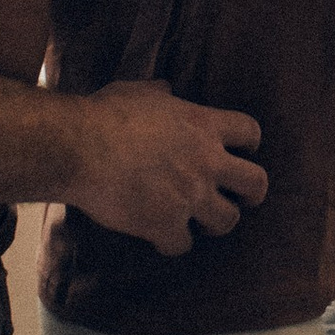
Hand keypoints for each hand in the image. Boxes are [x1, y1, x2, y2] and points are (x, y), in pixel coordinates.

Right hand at [64, 80, 264, 255]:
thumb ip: (160, 94)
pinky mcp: (166, 224)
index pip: (250, 132)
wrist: (79, 147)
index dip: (249, 144)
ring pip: (227, 221)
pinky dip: (172, 243)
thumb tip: (166, 90)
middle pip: (256, 183)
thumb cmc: (104, 114)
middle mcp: (206, 161)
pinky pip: (183, 245)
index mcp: (203, 125)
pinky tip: (160, 237)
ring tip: (200, 221)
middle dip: (252, 194)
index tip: (243, 151)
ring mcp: (190, 196)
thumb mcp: (138, 92)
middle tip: (240, 198)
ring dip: (214, 222)